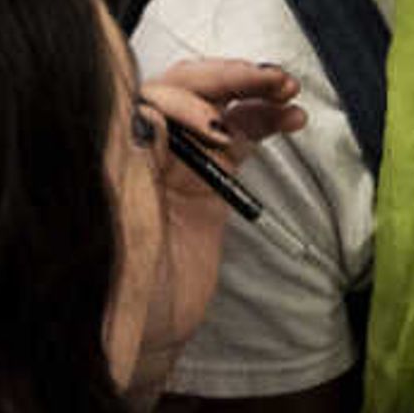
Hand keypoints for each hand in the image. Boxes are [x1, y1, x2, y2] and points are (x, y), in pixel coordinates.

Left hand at [136, 58, 305, 395]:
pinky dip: (265, 119)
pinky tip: (292, 118)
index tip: (214, 133)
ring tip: (287, 90)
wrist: (141, 335)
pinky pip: (239, 134)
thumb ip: (132, 174)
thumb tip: (150, 115)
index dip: (185, 105)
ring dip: (252, 88)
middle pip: (185, 87)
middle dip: (226, 77)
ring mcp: (182, 159)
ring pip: (217, 103)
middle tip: (267, 79)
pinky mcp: (209, 178)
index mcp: (121, 154)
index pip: (152, 101)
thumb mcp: (123, 233)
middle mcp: (149, 147)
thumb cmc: (121, 290)